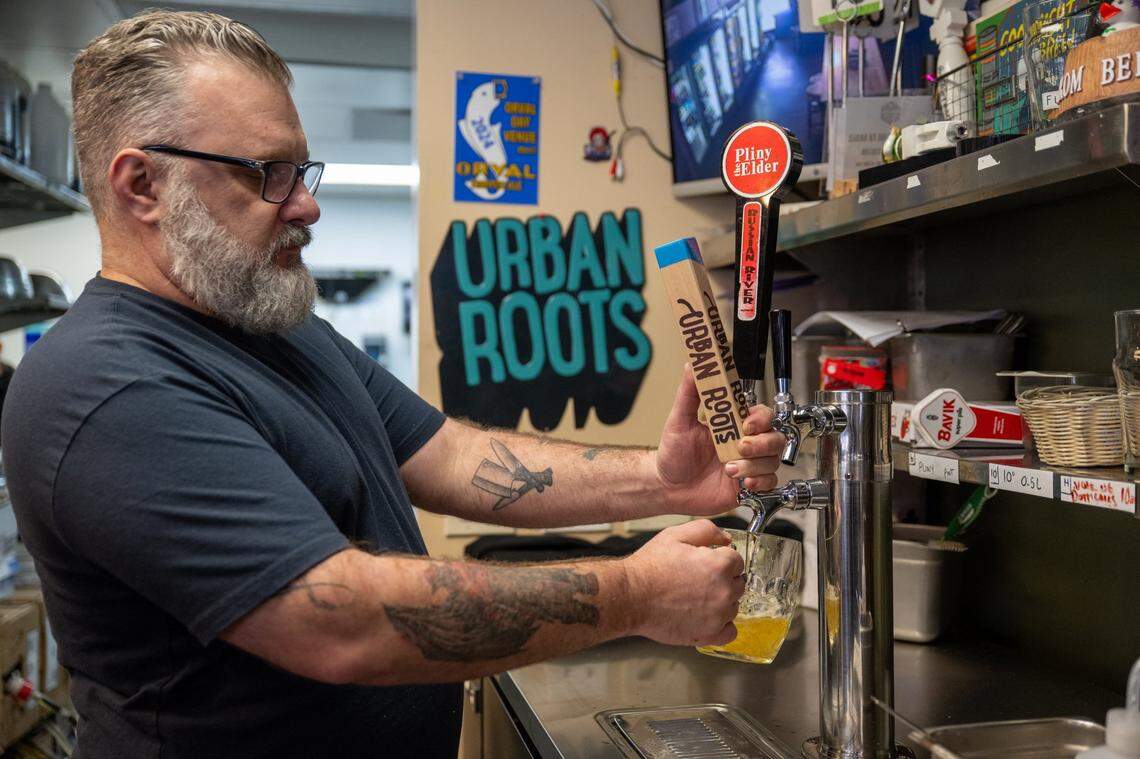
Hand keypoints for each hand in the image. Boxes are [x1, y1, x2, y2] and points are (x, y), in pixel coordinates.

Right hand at [622, 520, 744, 645]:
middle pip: (738, 583)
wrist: (631, 596)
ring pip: (733, 606)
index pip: (737, 561)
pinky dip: (722, 625)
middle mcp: (723, 591)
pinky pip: (729, 631)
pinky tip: (706, 616)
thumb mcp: (675, 535)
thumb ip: (707, 530)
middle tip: (699, 579)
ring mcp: (718, 616)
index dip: (721, 559)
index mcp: (719, 565)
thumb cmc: (650, 567)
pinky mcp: (708, 635)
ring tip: (696, 597)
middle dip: (723, 579)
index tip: (707, 563)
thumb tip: (726, 539)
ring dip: (721, 601)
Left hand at [655, 364, 785, 515]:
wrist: (669, 489)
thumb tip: (692, 365)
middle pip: (775, 436)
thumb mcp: (679, 421)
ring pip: (773, 459)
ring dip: (754, 465)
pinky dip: (760, 482)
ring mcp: (748, 464)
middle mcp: (744, 442)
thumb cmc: (674, 455)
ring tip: (729, 470)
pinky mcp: (749, 484)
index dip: (759, 418)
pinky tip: (743, 483)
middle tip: (740, 448)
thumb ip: (689, 393)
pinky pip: (770, 481)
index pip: (760, 414)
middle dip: (762, 443)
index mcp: (732, 424)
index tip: (745, 425)